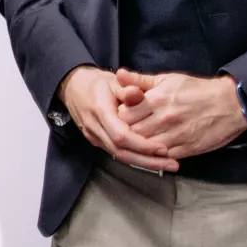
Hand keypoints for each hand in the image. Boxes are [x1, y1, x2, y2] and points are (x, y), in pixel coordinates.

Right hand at [59, 66, 179, 171]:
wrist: (74, 88)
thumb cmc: (98, 83)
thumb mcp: (113, 81)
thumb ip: (127, 87)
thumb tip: (136, 92)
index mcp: (99, 111)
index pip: (121, 135)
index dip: (142, 145)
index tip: (163, 148)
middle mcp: (95, 128)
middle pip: (121, 152)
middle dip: (148, 161)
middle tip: (172, 164)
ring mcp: (94, 137)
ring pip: (120, 156)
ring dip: (144, 163)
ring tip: (168, 164)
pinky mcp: (97, 141)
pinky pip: (117, 153)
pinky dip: (136, 158)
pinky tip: (153, 160)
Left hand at [114, 69, 246, 159]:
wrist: (230, 104)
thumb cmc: (196, 89)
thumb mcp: (167, 79)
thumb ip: (141, 80)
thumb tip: (118, 74)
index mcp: (157, 99)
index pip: (124, 114)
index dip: (119, 116)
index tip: (121, 116)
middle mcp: (165, 118)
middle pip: (133, 132)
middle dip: (126, 132)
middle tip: (125, 131)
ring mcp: (177, 135)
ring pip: (146, 147)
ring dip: (139, 145)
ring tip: (137, 141)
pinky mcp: (188, 149)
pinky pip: (164, 156)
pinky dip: (156, 155)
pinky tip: (153, 150)